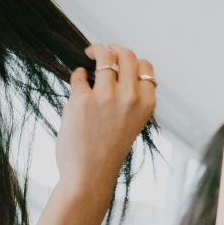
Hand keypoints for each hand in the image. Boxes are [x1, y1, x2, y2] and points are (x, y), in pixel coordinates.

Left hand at [55, 42, 156, 202]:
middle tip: (101, 51)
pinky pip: (79, 75)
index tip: (120, 61)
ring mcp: (106, 97)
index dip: (132, 60)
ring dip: (95, 50)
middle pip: (125, 55)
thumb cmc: (108, 151)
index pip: (145, 67)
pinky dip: (77, 74)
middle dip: (113, 48)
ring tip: (88, 54)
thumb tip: (118, 69)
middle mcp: (130, 97)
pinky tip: (77, 79)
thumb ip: (132, 98)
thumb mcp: (132, 123)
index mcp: (146, 104)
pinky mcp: (82, 100)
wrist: (89, 176)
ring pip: (104, 57)